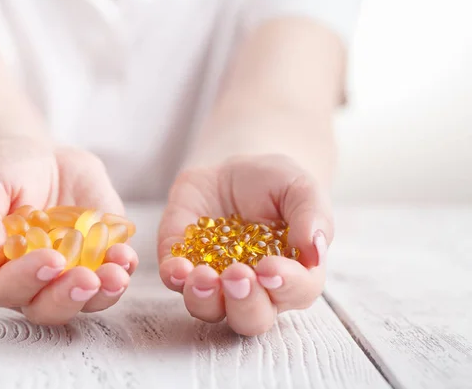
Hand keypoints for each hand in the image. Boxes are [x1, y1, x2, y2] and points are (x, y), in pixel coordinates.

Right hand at [0, 137, 137, 324]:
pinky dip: (120, 270)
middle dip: (67, 296)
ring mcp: (66, 276)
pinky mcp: (97, 262)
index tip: (50, 259)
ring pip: (82, 302)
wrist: (39, 159)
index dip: (24, 281)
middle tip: (87, 279)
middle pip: (44, 308)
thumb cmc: (3, 172)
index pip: (1, 290)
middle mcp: (29, 282)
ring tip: (117, 274)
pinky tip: (125, 257)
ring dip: (102, 294)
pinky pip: (109, 278)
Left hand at [158, 154, 331, 335]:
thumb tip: (315, 250)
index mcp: (293, 274)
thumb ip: (312, 215)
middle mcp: (254, 289)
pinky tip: (177, 267)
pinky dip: (174, 278)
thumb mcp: (300, 188)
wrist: (232, 171)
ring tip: (203, 275)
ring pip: (210, 310)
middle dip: (244, 303)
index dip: (285, 285)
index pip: (296, 292)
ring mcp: (215, 282)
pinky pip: (175, 282)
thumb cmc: (275, 184)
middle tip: (237, 276)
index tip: (270, 268)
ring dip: (205, 299)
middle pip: (252, 318)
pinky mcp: (182, 265)